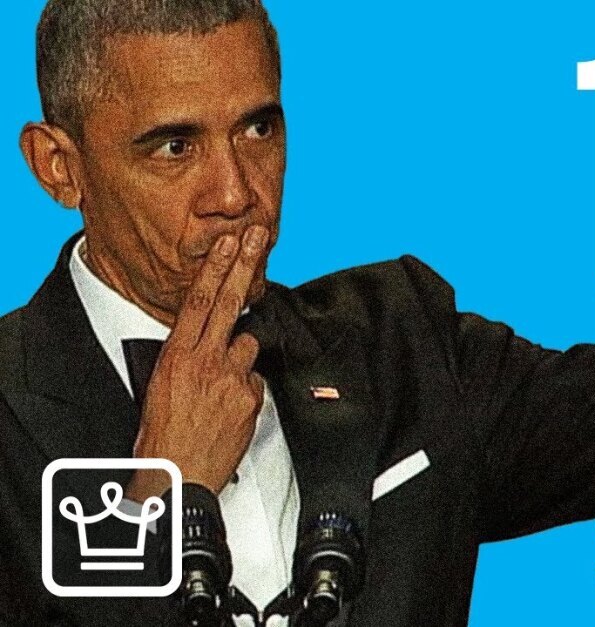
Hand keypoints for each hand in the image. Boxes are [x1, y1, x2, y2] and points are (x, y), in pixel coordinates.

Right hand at [125, 226, 269, 500]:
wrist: (176, 475)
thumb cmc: (161, 436)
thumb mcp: (160, 387)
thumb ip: (185, 358)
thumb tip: (205, 344)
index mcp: (175, 356)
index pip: (197, 301)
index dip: (215, 268)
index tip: (228, 244)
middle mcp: (204, 361)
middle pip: (228, 303)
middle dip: (243, 266)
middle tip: (257, 236)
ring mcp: (230, 379)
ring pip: (247, 347)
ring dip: (240, 357)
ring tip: (221, 385)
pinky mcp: (249, 398)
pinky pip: (254, 382)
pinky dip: (246, 390)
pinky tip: (230, 409)